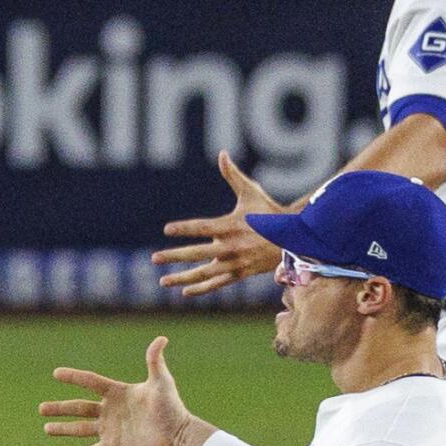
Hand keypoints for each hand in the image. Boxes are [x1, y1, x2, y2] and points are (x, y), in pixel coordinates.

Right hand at [41, 336, 207, 445]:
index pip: (91, 382)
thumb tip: (161, 338)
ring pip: (81, 429)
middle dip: (60, 408)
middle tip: (40, 408)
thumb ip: (155, 362)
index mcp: (118, 393)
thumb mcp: (162, 383)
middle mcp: (111, 410)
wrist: (178, 436)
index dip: (74, 377)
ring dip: (63, 429)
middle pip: (80, 408)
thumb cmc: (172, 408)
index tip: (56, 374)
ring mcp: (112, 429)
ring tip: (46, 428)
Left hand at [152, 151, 288, 298]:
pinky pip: (217, 284)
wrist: (291, 237)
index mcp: (230, 225)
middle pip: (197, 253)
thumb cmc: (268, 211)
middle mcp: (230, 246)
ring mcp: (234, 262)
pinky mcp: (239, 273)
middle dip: (174, 256)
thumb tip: (222, 154)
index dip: (184, 228)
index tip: (167, 230)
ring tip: (163, 281)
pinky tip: (184, 291)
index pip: (202, 227)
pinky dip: (201, 289)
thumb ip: (232, 175)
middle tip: (154, 258)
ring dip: (182, 278)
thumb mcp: (251, 192)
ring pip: (204, 274)